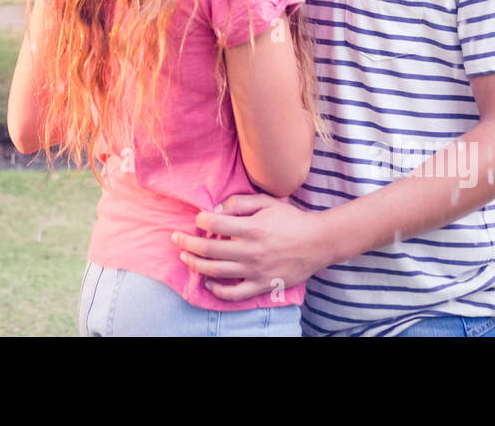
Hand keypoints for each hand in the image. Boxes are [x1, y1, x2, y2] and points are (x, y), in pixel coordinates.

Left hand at [171, 193, 322, 300]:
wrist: (318, 243)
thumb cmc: (292, 219)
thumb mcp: (268, 202)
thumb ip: (241, 202)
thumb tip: (217, 209)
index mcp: (252, 228)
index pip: (216, 225)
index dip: (201, 221)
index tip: (197, 219)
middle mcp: (251, 251)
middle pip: (209, 250)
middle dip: (187, 243)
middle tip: (175, 238)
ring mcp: (255, 271)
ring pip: (216, 271)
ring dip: (195, 264)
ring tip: (184, 257)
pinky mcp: (262, 285)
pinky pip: (234, 293)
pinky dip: (218, 290)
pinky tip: (207, 282)